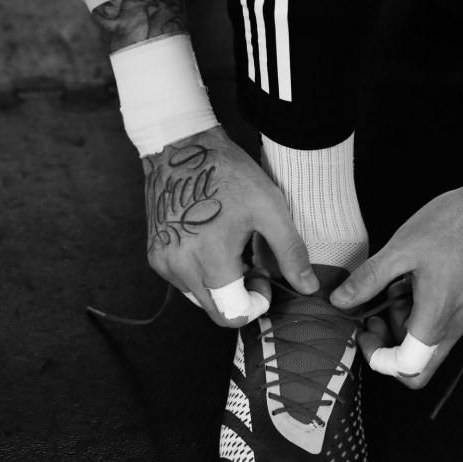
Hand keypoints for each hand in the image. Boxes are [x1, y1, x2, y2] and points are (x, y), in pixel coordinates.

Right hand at [143, 125, 318, 326]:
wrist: (181, 147)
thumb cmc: (227, 173)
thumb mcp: (269, 208)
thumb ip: (290, 252)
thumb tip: (308, 286)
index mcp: (210, 260)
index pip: (234, 314)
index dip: (257, 304)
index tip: (264, 277)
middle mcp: (180, 267)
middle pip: (215, 311)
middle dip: (239, 298)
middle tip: (251, 265)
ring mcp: (163, 261)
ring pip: (198, 298)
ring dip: (219, 287)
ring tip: (231, 252)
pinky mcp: (154, 253)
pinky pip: (181, 280)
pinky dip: (199, 273)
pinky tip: (210, 244)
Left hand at [331, 179, 462, 386]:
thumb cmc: (456, 225)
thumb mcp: (400, 250)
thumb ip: (368, 280)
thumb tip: (342, 300)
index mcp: (437, 318)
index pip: (408, 368)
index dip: (378, 359)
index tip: (364, 334)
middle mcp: (456, 325)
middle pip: (418, 361)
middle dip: (388, 342)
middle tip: (373, 314)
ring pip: (428, 340)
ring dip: (403, 319)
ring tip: (396, 286)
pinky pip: (441, 321)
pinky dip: (420, 308)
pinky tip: (414, 280)